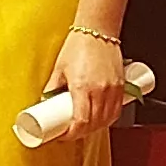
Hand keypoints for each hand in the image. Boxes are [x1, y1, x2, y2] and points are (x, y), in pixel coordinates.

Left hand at [49, 24, 131, 143]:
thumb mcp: (59, 68)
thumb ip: (52, 86)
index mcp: (82, 87)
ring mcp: (112, 88)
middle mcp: (100, 90)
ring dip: (96, 128)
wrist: (98, 30)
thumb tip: (44, 102)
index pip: (80, 121)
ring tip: (85, 128)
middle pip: (94, 124)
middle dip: (81, 133)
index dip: (71, 134)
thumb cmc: (79, 45)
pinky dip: (109, 119)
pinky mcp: (120, 85)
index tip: (63, 135)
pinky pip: (117, 110)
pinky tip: (101, 120)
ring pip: (107, 119)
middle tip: (70, 133)